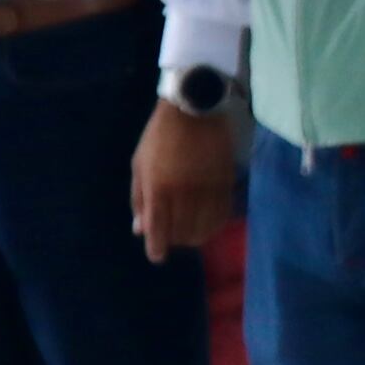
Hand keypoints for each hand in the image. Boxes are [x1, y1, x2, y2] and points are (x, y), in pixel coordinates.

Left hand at [133, 101, 241, 258]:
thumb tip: (140, 229)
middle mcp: (183, 192)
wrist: (194, 108)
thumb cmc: (160, 136)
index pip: (158, 228)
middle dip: (176, 240)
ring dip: (196, 236)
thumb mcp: (140, 164)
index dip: (156, 248)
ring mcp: (206, 188)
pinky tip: (208, 224)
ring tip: (190, 233)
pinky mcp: (225, 183)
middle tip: (172, 237)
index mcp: (158, 186)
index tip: (157, 256)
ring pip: (204, 228)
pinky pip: (222, 215)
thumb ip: (140, 198)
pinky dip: (214, 225)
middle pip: (182, 232)